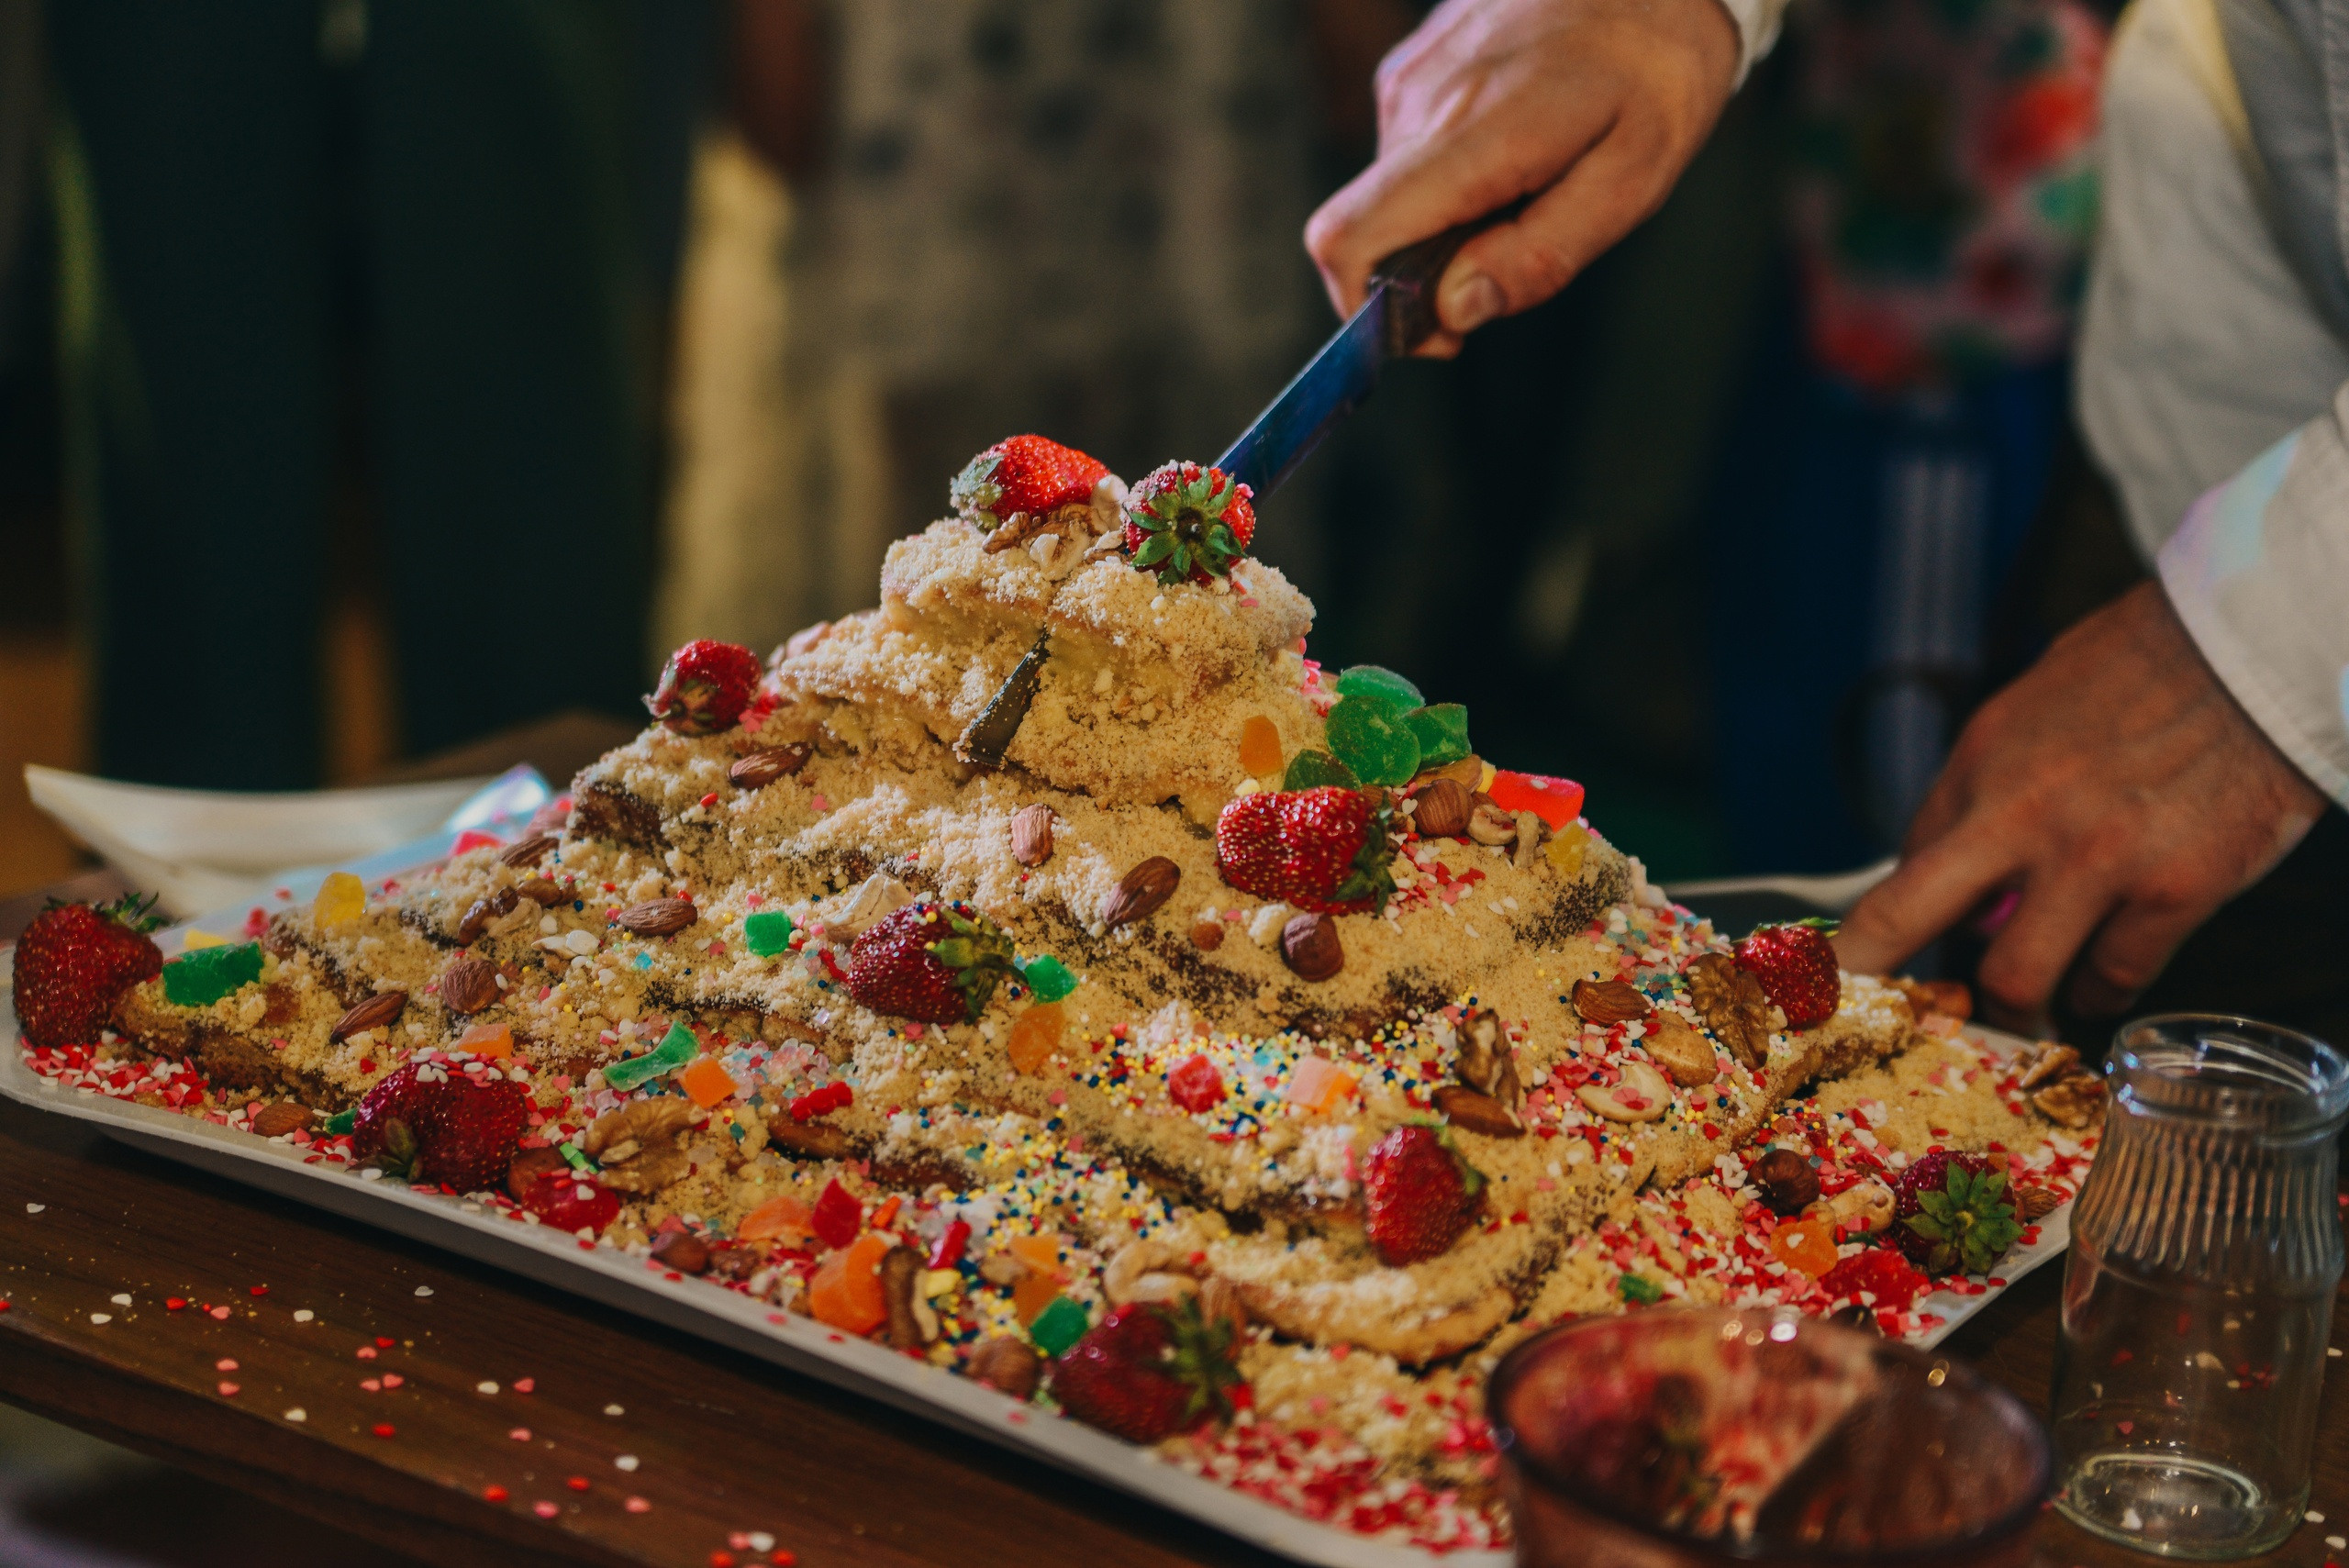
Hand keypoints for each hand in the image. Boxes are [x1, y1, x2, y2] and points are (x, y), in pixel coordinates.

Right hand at [1303, 0, 1738, 355]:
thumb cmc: (1660, 67)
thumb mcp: (1634, 179)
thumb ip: (1542, 254)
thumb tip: (1457, 311)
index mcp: (1471, 135)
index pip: (1348, 238)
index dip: (1368, 308)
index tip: (1440, 329)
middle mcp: (1419, 102)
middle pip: (1369, 230)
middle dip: (1429, 270)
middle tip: (1520, 244)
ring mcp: (1410, 76)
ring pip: (1392, 196)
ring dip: (1448, 219)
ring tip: (1534, 178)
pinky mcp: (1414, 63)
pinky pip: (1409, 153)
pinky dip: (1452, 177)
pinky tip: (1518, 144)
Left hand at [1836, 582, 2326, 1029]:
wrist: (2254, 657)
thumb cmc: (2148, 671)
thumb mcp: (2031, 707)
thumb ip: (1986, 783)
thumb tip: (1946, 850)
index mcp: (1982, 763)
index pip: (1902, 864)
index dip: (1882, 924)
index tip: (1865, 960)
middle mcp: (2023, 815)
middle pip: (1907, 918)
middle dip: (1878, 975)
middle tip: (1882, 1015)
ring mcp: (2097, 860)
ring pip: (2017, 978)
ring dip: (2016, 1003)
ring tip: (2027, 1006)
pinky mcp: (2174, 892)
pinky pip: (2114, 977)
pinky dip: (2101, 992)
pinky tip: (2099, 985)